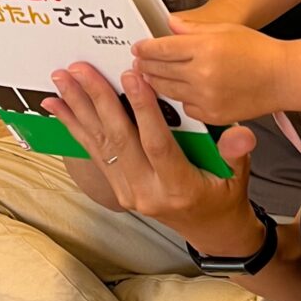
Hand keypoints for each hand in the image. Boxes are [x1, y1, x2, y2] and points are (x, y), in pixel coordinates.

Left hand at [42, 63, 266, 254]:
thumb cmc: (225, 197)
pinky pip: (94, 153)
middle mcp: (146, 192)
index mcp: (177, 187)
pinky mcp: (118, 187)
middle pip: (118, 140)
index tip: (132, 75)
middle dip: (99, 100)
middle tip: (82, 69)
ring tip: (62, 80)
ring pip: (100, 145)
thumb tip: (242, 133)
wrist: (211, 231)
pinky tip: (58, 107)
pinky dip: (75, 127)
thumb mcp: (239, 176)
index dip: (143, 109)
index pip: (156, 143)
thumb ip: (235, 152)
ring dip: (79, 110)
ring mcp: (127, 191)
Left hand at [131, 21, 288, 124]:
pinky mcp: (212, 115)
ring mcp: (206, 97)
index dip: (146, 48)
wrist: (282, 78)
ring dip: (155, 83)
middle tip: (138, 62)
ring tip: (150, 76)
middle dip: (146, 66)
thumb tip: (170, 24)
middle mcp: (203, 74)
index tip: (137, 48)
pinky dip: (180, 99)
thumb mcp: (226, 29)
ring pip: (168, 91)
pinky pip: (185, 107)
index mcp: (205, 48)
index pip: (163, 48)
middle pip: (160, 70)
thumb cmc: (258, 51)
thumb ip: (193, 29)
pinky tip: (181, 90)